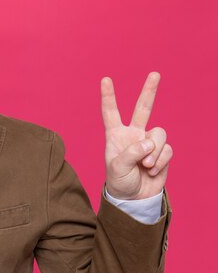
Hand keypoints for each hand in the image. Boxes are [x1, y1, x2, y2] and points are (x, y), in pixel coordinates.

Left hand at [101, 72, 172, 199]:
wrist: (134, 198)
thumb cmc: (120, 182)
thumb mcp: (118, 168)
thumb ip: (131, 153)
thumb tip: (148, 143)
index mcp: (115, 135)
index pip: (111, 113)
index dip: (108, 96)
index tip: (105, 79)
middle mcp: (133, 134)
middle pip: (143, 108)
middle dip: (149, 91)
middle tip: (155, 73)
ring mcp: (149, 142)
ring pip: (159, 134)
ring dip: (154, 152)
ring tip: (146, 166)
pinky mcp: (162, 152)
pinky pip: (167, 150)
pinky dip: (161, 161)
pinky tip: (152, 171)